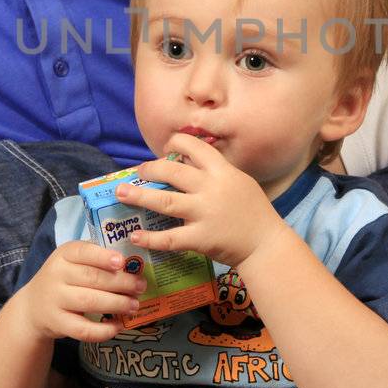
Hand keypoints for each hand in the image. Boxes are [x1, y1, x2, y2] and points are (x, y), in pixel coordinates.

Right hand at [12, 241, 145, 344]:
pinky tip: (118, 326)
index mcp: (64, 255)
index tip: (122, 262)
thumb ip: (96, 259)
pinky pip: (83, 329)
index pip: (83, 252)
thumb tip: (131, 265)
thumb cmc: (63, 280)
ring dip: (116, 304)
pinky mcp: (57, 323)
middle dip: (121, 283)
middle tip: (141, 287)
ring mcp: (55, 300)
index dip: (103, 257)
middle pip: (92, 278)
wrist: (32, 307)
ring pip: (89, 302)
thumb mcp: (72, 262)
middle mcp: (56, 275)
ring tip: (134, 306)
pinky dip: (103, 330)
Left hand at [116, 133, 288, 267]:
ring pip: (165, 201)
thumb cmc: (253, 211)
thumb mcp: (238, 181)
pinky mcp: (200, 239)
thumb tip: (185, 160)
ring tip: (121, 193)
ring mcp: (204, 214)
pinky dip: (150, 238)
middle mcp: (211, 189)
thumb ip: (214, 171)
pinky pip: (170, 238)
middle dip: (150, 169)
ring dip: (139, 196)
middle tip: (138, 172)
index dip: (175, 144)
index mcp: (222, 172)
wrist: (266, 244)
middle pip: (172, 172)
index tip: (165, 149)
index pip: (194, 147)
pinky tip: (136, 236)